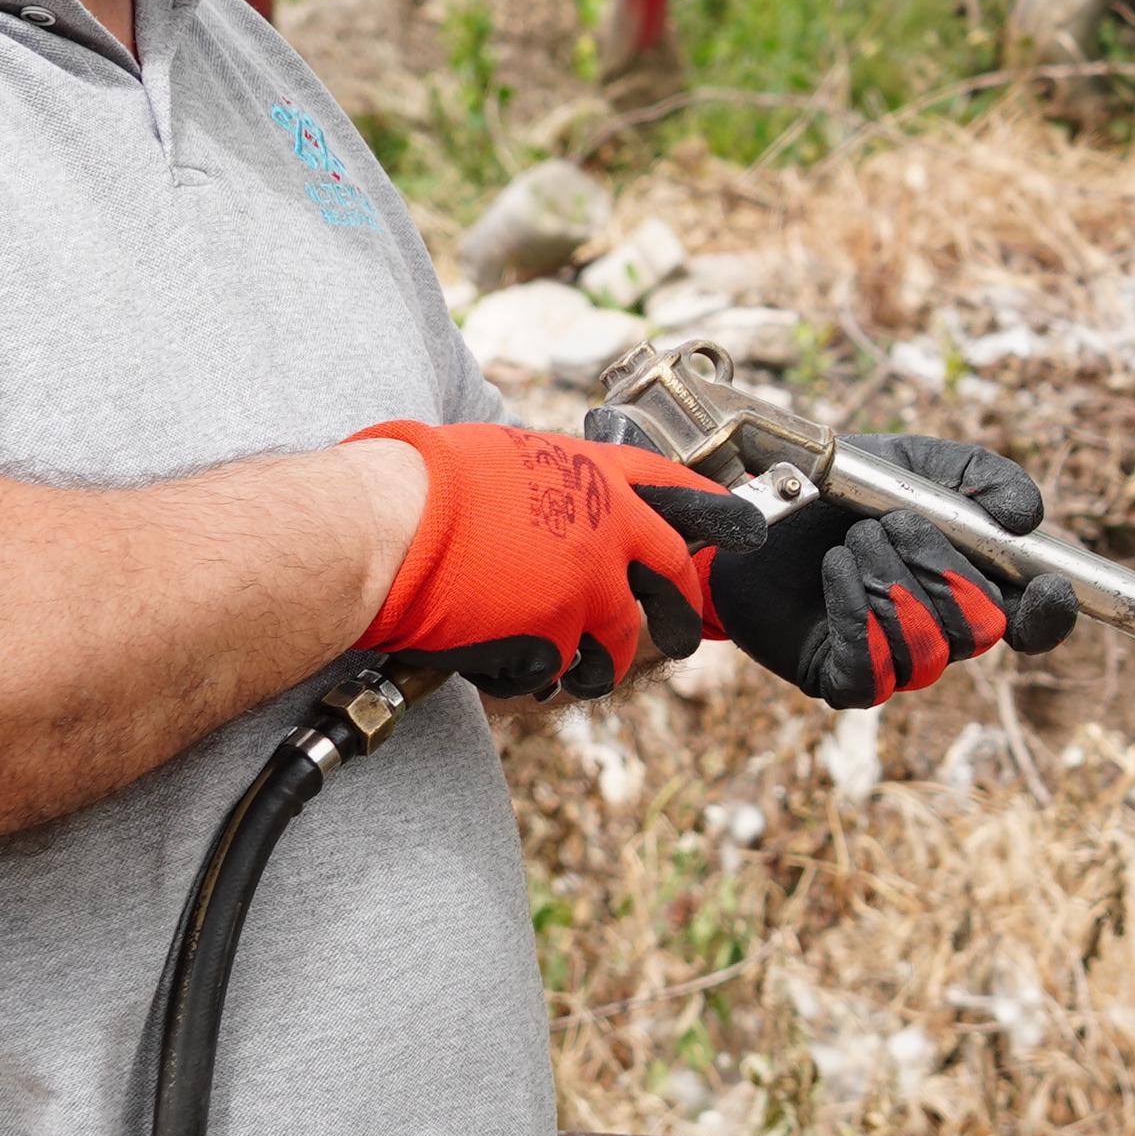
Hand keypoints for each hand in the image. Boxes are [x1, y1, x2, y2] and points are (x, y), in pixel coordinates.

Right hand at [348, 420, 719, 701]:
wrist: (389, 526)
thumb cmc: (426, 483)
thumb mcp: (509, 458)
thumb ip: (554, 487)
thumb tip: (557, 506)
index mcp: (595, 477)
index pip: (678, 492)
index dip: (715, 512)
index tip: (746, 526)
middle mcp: (608, 530)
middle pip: (675, 580)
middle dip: (679, 616)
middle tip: (679, 638)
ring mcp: (587, 586)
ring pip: (616, 645)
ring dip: (592, 665)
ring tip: (564, 670)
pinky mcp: (557, 635)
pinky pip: (555, 671)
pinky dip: (529, 677)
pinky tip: (496, 663)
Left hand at [653, 432, 1081, 708]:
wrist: (748, 509)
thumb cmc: (841, 490)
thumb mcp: (913, 462)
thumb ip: (981, 477)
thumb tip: (1029, 517)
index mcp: (973, 581)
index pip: (1034, 620)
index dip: (1049, 613)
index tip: (1047, 587)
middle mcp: (942, 628)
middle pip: (982, 632)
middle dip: (941, 572)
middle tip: (891, 522)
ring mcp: (894, 660)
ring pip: (929, 653)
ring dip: (891, 585)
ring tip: (853, 540)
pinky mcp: (843, 680)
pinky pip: (872, 673)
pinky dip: (857, 614)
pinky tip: (836, 569)